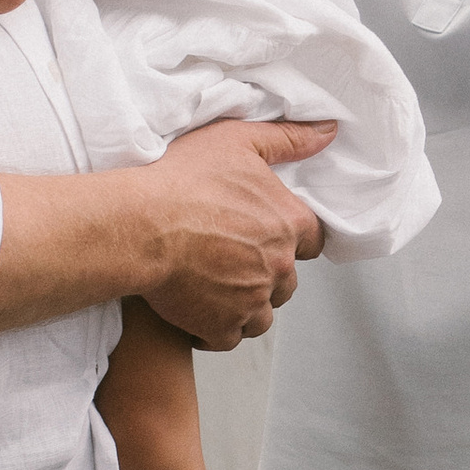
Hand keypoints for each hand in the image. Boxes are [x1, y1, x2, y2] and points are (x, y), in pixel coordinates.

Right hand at [137, 119, 333, 347]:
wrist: (141, 225)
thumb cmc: (184, 179)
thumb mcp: (238, 141)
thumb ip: (287, 140)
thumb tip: (329, 132)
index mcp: (289, 224)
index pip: (313, 240)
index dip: (293, 239)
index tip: (270, 237)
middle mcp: (278, 267)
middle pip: (287, 282)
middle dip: (267, 275)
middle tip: (233, 261)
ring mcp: (252, 301)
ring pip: (261, 315)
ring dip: (245, 306)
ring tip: (215, 289)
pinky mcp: (221, 326)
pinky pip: (228, 337)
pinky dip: (215, 328)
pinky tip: (197, 312)